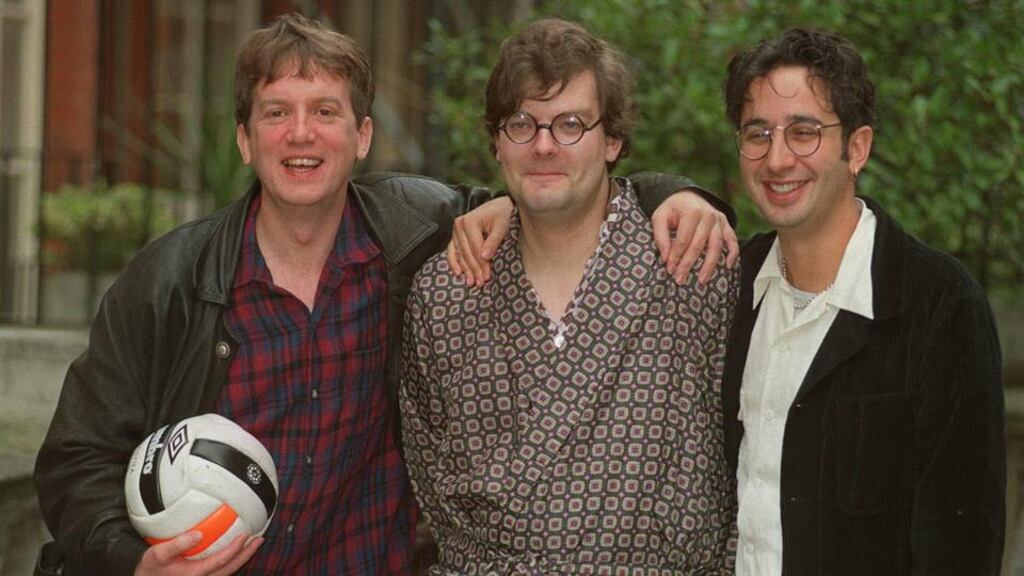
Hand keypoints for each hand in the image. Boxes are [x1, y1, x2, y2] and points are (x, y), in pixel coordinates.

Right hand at [134, 531, 262, 575]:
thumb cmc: (152, 568)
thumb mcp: (158, 554)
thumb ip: (177, 544)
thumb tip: (199, 533)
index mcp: (194, 574)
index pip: (220, 561)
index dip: (234, 549)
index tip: (245, 536)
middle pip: (231, 568)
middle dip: (247, 554)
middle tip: (259, 539)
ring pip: (229, 571)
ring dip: (243, 557)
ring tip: (254, 542)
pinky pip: (223, 570)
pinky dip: (233, 560)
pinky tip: (238, 549)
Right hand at [445, 197, 513, 285]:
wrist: (499, 206)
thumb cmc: (503, 215)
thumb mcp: (502, 226)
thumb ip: (494, 241)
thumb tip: (485, 257)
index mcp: (469, 221)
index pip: (475, 248)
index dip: (481, 264)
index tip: (487, 277)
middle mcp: (459, 225)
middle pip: (466, 253)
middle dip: (474, 269)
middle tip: (480, 283)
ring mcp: (456, 230)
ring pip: (459, 254)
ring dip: (465, 270)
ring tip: (471, 282)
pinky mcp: (456, 235)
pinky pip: (452, 251)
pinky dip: (454, 262)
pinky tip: (458, 273)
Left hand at [651, 190, 738, 283]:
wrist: (687, 196)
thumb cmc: (672, 209)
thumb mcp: (659, 217)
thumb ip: (660, 236)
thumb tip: (666, 258)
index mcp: (692, 212)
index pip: (683, 239)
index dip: (676, 256)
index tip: (669, 269)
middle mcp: (708, 215)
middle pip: (698, 245)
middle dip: (688, 264)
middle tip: (680, 280)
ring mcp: (719, 220)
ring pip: (716, 246)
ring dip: (709, 265)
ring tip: (702, 280)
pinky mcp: (726, 225)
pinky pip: (732, 240)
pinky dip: (733, 253)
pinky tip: (728, 266)